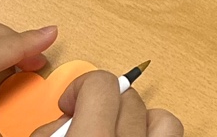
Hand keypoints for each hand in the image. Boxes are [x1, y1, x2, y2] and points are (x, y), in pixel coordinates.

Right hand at [30, 71, 182, 136]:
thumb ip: (45, 133)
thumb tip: (59, 121)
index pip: (100, 85)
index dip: (79, 88)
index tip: (67, 107)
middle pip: (126, 95)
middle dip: (101, 103)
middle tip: (82, 125)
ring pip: (156, 114)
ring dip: (134, 117)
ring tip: (112, 132)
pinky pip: (171, 133)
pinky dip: (155, 130)